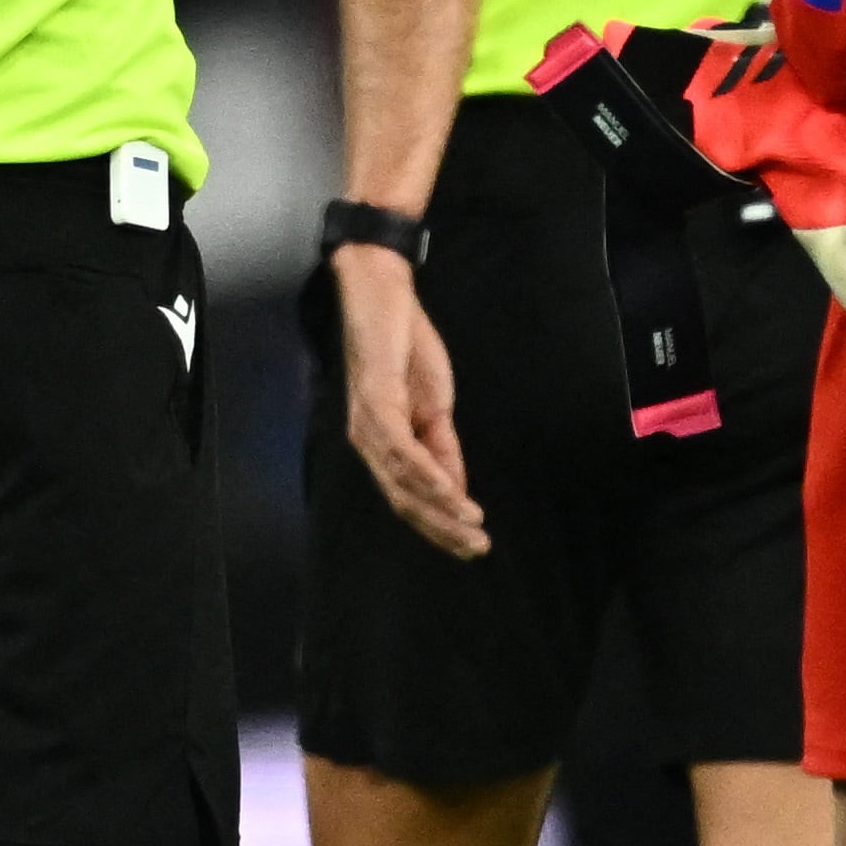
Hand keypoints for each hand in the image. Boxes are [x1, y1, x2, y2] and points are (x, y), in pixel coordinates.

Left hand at [336, 245, 485, 558]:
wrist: (383, 295)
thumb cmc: (405, 346)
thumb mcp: (433, 404)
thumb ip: (442, 447)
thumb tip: (456, 491)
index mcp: (383, 445)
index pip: (410, 498)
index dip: (440, 526)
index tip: (472, 544)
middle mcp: (368, 443)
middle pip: (404, 501)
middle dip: (442, 530)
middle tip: (476, 549)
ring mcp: (368, 425)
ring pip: (403, 483)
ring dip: (440, 509)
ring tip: (471, 526)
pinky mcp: (375, 402)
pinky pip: (401, 449)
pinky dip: (427, 473)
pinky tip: (449, 491)